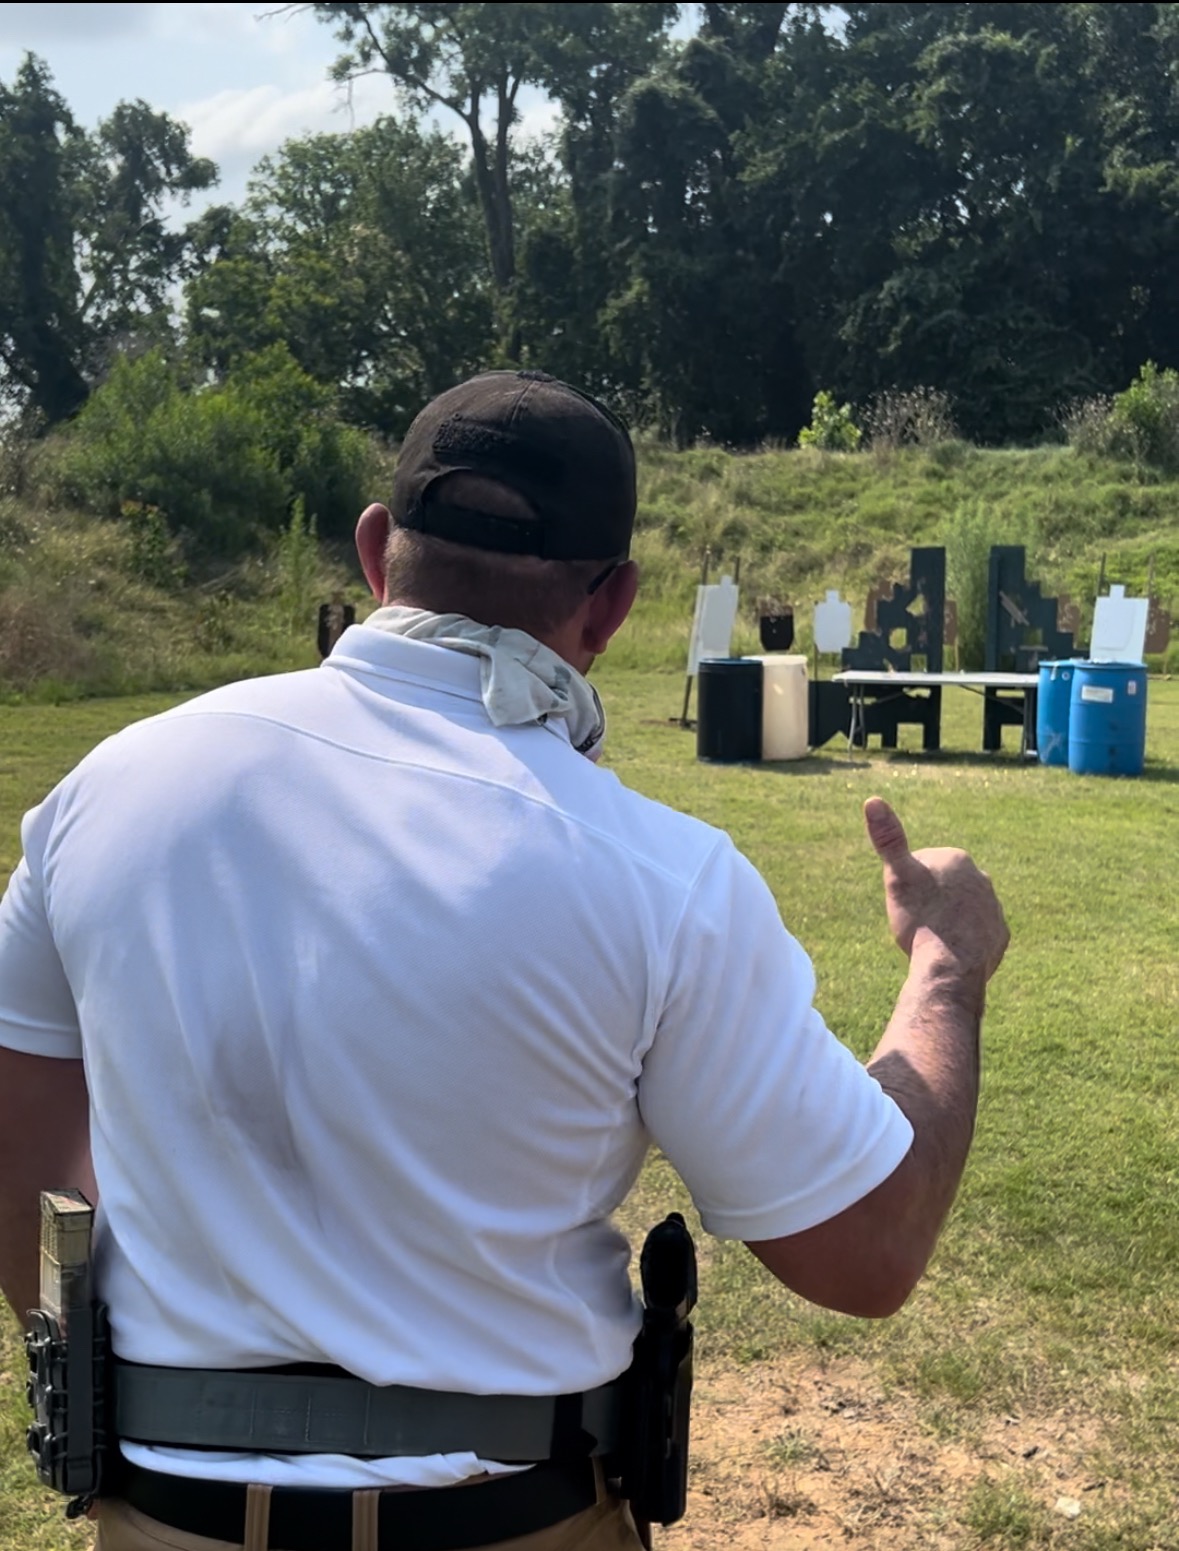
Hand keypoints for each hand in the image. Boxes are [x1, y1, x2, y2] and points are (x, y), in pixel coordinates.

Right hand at [863, 797, 1008, 981]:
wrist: (950, 967)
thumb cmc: (921, 919)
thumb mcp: (898, 876)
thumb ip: (889, 839)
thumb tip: (872, 800)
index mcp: (958, 860)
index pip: (925, 865)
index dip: (909, 884)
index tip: (905, 901)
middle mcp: (983, 879)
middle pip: (946, 887)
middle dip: (932, 899)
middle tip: (915, 921)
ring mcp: (994, 908)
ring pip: (964, 909)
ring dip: (949, 918)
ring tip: (932, 938)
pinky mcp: (999, 936)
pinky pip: (978, 933)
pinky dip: (965, 939)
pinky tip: (950, 951)